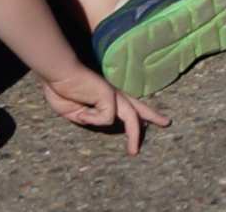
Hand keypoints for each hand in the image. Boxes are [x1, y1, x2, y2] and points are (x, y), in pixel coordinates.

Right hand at [42, 65, 167, 152]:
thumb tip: (104, 122)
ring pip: (132, 118)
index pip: (128, 106)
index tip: (150, 120)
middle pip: (138, 108)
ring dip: (134, 135)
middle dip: (153, 116)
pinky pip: (106, 118)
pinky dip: (91, 119)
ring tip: (133, 152)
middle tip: (167, 122)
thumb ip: (89, 118)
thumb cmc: (63, 90)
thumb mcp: (75, 112)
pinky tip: (81, 111)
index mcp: (106, 98)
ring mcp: (114, 95)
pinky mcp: (110, 96)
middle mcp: (114, 95)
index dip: (139, 113)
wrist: (58, 73)